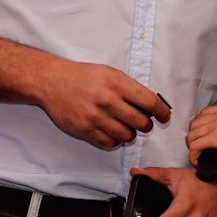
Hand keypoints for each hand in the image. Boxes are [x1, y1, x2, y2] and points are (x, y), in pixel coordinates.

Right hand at [35, 60, 169, 150]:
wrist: (52, 82)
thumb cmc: (82, 77)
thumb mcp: (109, 73)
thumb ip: (129, 88)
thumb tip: (150, 104)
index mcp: (116, 84)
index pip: (150, 102)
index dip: (161, 112)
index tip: (164, 116)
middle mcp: (107, 100)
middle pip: (141, 122)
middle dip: (146, 125)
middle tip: (143, 123)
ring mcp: (95, 117)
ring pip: (126, 136)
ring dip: (130, 134)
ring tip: (126, 127)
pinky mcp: (85, 130)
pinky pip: (109, 143)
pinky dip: (115, 141)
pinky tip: (113, 132)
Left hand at [186, 100, 216, 162]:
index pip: (204, 113)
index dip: (200, 124)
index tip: (202, 132)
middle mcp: (216, 115)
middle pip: (194, 124)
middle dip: (193, 135)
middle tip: (197, 145)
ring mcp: (214, 126)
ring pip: (192, 135)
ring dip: (192, 145)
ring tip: (197, 155)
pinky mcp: (215, 138)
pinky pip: (196, 146)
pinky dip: (193, 155)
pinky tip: (196, 162)